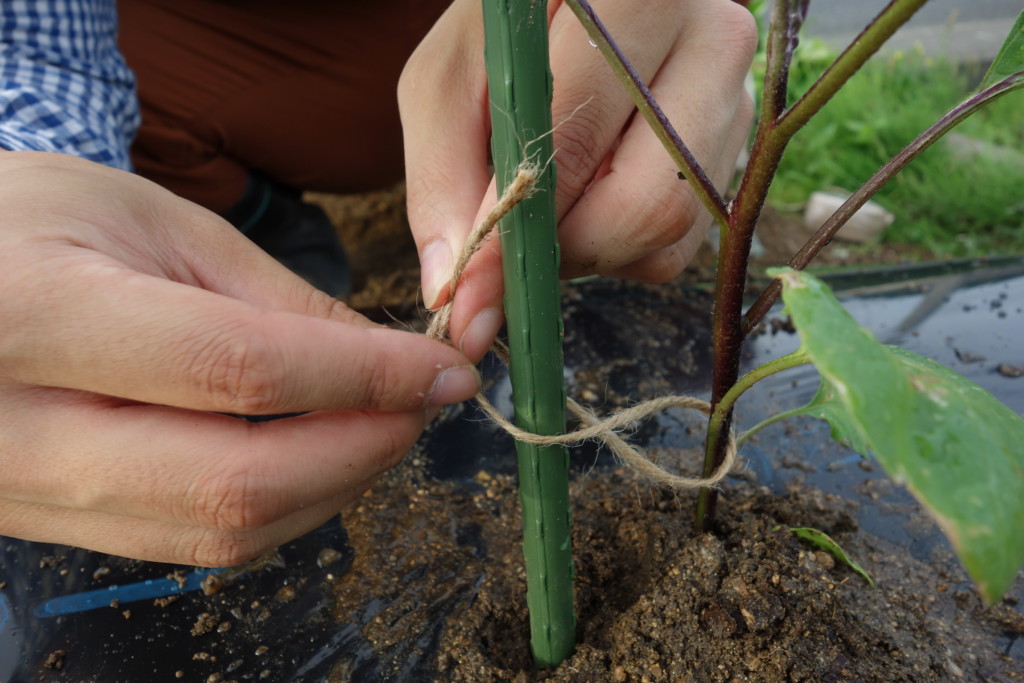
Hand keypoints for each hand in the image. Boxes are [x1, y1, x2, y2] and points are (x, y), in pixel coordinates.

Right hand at [0, 152, 479, 565]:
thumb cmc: (36, 222)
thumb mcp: (157, 226)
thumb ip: (276, 303)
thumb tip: (390, 366)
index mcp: (38, 316)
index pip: (238, 369)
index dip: (363, 378)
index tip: (443, 371)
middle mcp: (19, 431)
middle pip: (236, 482)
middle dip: (360, 449)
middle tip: (421, 404)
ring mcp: (27, 497)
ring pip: (222, 532)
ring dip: (331, 486)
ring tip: (378, 423)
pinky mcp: (52, 526)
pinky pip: (193, 543)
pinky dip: (281, 508)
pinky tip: (315, 457)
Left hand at [400, 0, 755, 357]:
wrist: (565, 19)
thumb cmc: (496, 45)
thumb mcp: (446, 88)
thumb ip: (445, 186)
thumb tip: (461, 303)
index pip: (578, 140)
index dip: (521, 221)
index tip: (474, 280)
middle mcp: (712, 37)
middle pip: (647, 204)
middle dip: (565, 247)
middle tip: (514, 238)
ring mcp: (737, 99)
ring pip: (667, 233)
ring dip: (587, 249)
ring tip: (546, 202)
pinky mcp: (736, 152)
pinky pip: (676, 247)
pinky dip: (616, 248)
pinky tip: (588, 197)